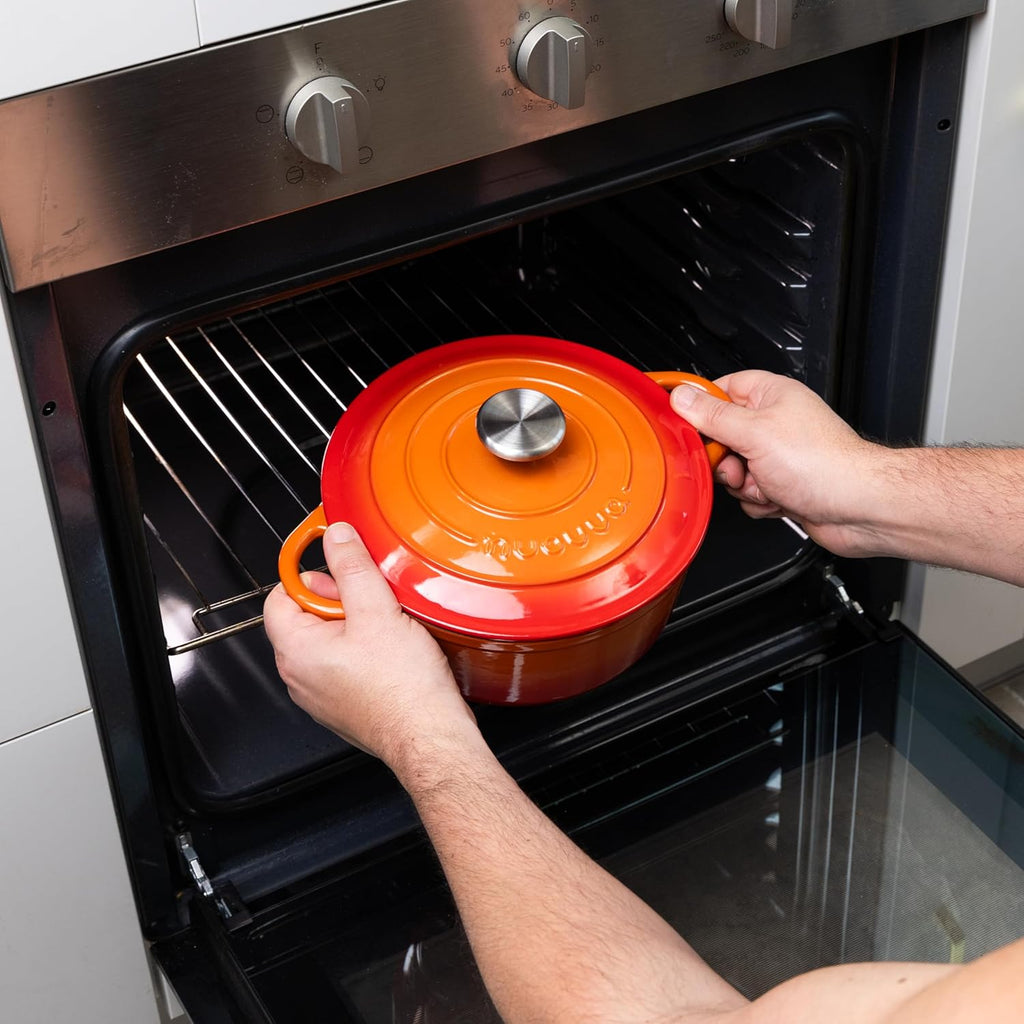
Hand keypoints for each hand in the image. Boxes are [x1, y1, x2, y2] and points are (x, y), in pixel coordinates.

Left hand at [263, 522, 477, 769]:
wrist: (431, 738)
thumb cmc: (403, 690)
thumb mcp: (377, 611)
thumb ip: (352, 567)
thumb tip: (336, 537)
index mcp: (296, 650)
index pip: (281, 594)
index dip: (312, 575)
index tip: (338, 566)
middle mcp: (300, 676)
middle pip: (308, 615)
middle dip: (342, 599)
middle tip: (373, 600)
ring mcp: (322, 694)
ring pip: (330, 639)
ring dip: (358, 624)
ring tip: (389, 626)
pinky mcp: (345, 705)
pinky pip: (346, 663)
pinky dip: (367, 650)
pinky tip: (394, 650)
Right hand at [670, 370, 882, 557]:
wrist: (857, 507)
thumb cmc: (823, 463)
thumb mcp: (754, 433)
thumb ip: (713, 416)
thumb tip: (682, 398)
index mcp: (770, 396)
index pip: (720, 389)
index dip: (700, 406)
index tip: (683, 420)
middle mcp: (775, 423)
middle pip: (722, 435)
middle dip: (724, 458)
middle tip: (736, 463)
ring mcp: (779, 455)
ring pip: (733, 469)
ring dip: (742, 484)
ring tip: (765, 484)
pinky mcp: (782, 484)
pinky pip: (748, 492)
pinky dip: (757, 500)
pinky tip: (777, 498)